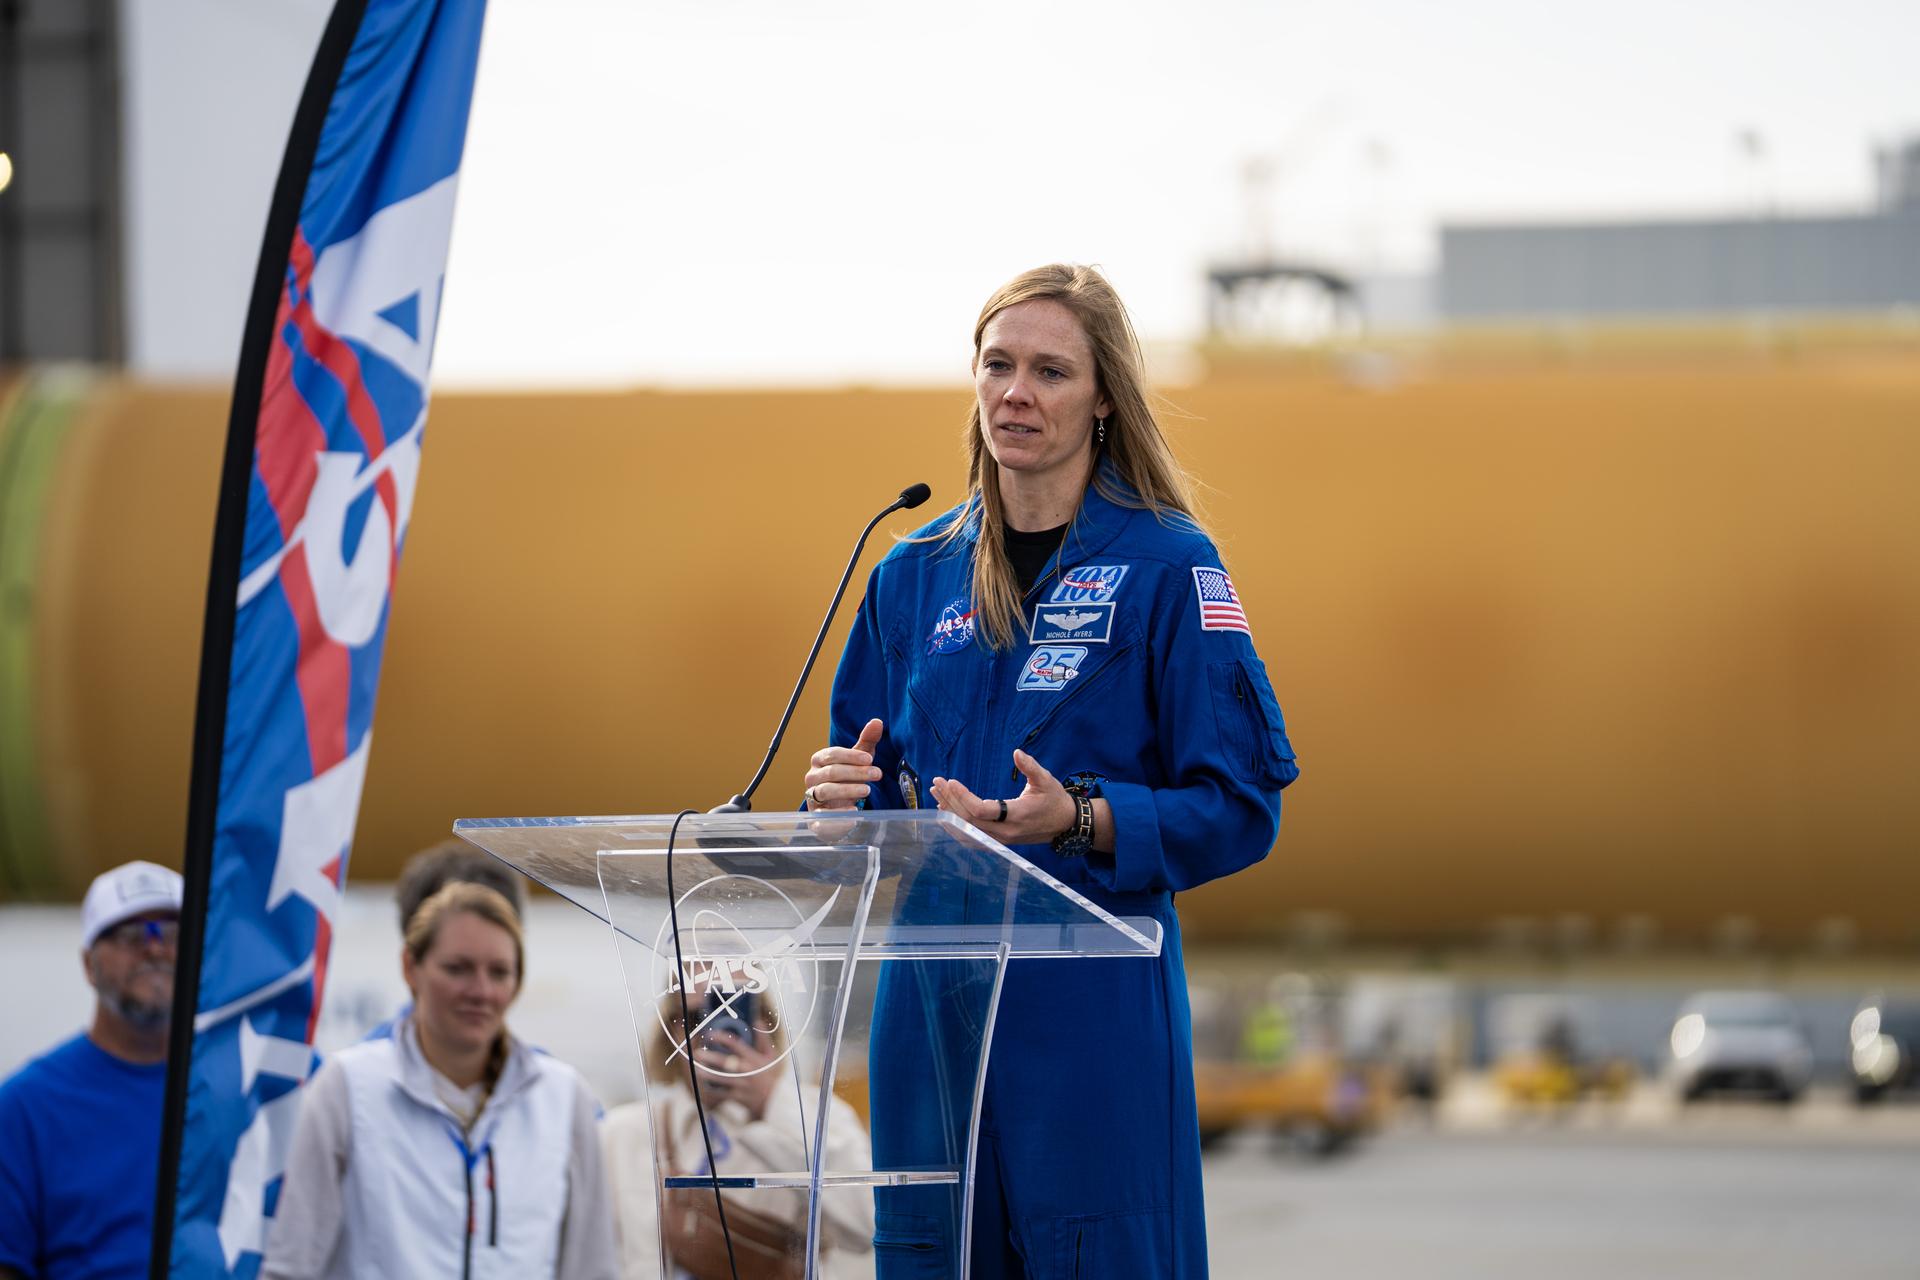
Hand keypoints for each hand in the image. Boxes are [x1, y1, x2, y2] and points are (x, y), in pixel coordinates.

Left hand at [691, 1031, 777, 1119]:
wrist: (775, 1100)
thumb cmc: (770, 1075)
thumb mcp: (770, 1055)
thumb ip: (763, 1038)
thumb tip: (757, 1021)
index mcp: (753, 1058)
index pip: (735, 1044)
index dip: (722, 1038)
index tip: (710, 1035)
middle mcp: (746, 1070)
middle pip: (726, 1062)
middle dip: (711, 1057)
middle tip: (698, 1053)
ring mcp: (741, 1084)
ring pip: (721, 1079)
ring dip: (708, 1074)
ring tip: (697, 1070)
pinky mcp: (737, 1097)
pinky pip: (721, 1093)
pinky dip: (712, 1089)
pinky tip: (703, 1084)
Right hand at [802, 719, 883, 809]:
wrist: (838, 806)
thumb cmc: (847, 778)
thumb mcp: (858, 759)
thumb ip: (866, 741)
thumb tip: (877, 722)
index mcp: (819, 761)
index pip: (831, 754)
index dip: (850, 756)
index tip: (869, 759)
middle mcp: (812, 778)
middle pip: (831, 772)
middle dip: (855, 772)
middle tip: (877, 774)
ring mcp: (812, 799)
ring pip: (825, 791)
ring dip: (847, 790)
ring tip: (867, 790)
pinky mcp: (816, 819)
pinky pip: (823, 818)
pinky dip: (838, 816)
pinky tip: (854, 813)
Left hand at [929, 749, 1075, 844]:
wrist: (1065, 824)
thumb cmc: (1055, 799)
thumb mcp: (1046, 779)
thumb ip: (1030, 766)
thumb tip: (1016, 752)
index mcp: (1017, 815)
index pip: (982, 810)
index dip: (963, 797)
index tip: (951, 781)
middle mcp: (1006, 831)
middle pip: (969, 820)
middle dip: (950, 800)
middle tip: (937, 782)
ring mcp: (1001, 840)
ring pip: (968, 829)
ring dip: (950, 812)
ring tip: (936, 794)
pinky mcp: (998, 842)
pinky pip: (972, 837)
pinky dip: (956, 826)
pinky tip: (946, 813)